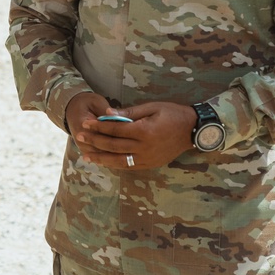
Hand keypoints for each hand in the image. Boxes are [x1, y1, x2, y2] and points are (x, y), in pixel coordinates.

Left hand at [71, 99, 196, 169]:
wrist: (194, 130)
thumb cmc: (173, 114)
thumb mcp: (152, 107)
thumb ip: (129, 113)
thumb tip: (108, 114)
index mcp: (145, 131)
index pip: (115, 130)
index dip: (98, 127)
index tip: (85, 124)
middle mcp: (145, 148)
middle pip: (114, 146)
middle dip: (94, 142)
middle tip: (79, 137)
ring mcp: (148, 159)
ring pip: (119, 161)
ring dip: (101, 158)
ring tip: (86, 156)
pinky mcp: (151, 164)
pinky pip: (129, 166)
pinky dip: (115, 164)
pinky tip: (104, 161)